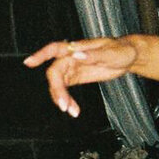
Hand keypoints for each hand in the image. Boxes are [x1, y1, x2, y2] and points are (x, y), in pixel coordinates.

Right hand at [25, 36, 139, 117]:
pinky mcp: (77, 78)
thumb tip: (77, 56)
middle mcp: (72, 57)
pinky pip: (66, 90)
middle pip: (55, 73)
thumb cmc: (122, 50)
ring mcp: (73, 68)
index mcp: (78, 48)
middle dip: (57, 89)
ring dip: (61, 98)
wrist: (129, 56)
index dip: (41, 55)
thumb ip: (95, 55)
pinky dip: (68, 100)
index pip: (55, 49)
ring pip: (59, 84)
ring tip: (71, 111)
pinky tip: (73, 110)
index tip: (29, 63)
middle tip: (64, 105)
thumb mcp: (112, 53)